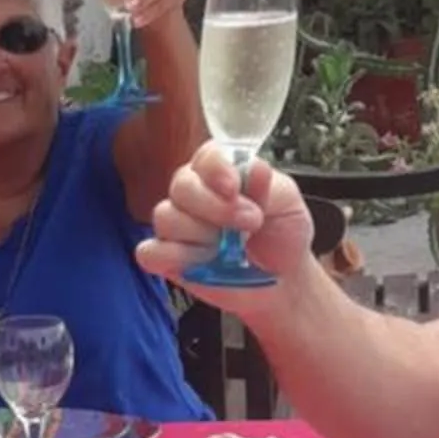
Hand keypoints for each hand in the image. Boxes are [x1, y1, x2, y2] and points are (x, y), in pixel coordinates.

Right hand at [137, 142, 315, 296]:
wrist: (285, 280)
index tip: (234, 187)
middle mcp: (194, 195)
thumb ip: (270, 186)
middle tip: (251, 222)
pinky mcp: (168, 259)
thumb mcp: (288, 204)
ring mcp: (178, 227)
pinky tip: (202, 262)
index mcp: (221, 173)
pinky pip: (150, 252)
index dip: (216, 169)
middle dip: (214, 206)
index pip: (206, 157)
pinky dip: (173, 257)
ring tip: (230, 249)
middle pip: (181, 185)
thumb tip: (255, 167)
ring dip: (202, 235)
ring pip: (166, 217)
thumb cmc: (282, 236)